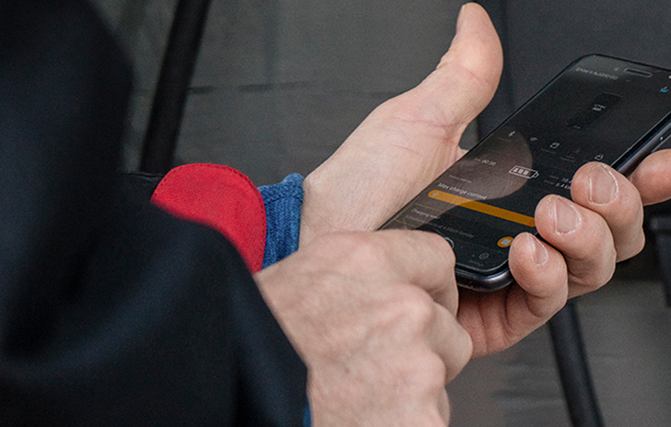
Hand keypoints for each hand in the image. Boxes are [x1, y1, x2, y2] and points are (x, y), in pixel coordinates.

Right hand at [254, 230, 472, 425]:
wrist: (224, 399)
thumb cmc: (240, 351)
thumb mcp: (295, 283)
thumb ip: (353, 281)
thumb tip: (376, 291)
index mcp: (366, 260)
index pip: (436, 259)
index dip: (427, 289)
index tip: (419, 307)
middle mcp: (402, 306)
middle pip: (446, 327)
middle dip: (420, 350)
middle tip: (369, 370)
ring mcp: (417, 367)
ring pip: (438, 381)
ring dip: (409, 395)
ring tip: (352, 401)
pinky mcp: (422, 420)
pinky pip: (431, 421)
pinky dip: (402, 426)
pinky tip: (359, 422)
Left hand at [300, 3, 670, 357]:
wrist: (322, 242)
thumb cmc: (361, 188)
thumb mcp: (423, 119)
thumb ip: (467, 75)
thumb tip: (476, 23)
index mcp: (517, 188)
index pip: (598, 183)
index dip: (643, 174)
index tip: (666, 159)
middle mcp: (523, 231)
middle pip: (611, 229)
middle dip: (622, 203)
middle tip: (594, 181)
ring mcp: (511, 274)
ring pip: (591, 267)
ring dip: (587, 237)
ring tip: (550, 215)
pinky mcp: (494, 313)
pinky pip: (547, 304)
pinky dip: (548, 275)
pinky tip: (527, 250)